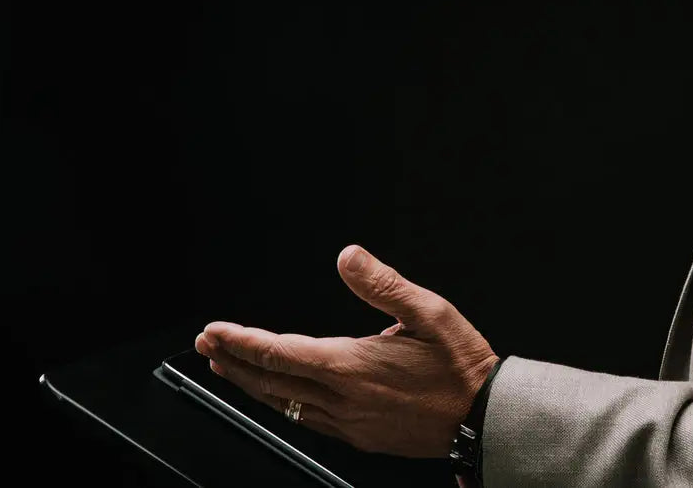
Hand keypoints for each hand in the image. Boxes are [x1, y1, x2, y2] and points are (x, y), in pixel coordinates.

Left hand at [194, 245, 500, 458]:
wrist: (485, 416)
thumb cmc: (462, 365)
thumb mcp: (430, 311)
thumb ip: (383, 284)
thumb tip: (348, 257)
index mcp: (354, 365)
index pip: (280, 352)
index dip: (241, 341)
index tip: (215, 329)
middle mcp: (345, 399)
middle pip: (271, 382)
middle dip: (233, 362)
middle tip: (207, 345)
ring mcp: (350, 422)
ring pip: (284, 405)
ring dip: (251, 385)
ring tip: (227, 368)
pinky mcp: (361, 435)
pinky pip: (308, 421)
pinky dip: (281, 404)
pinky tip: (278, 396)